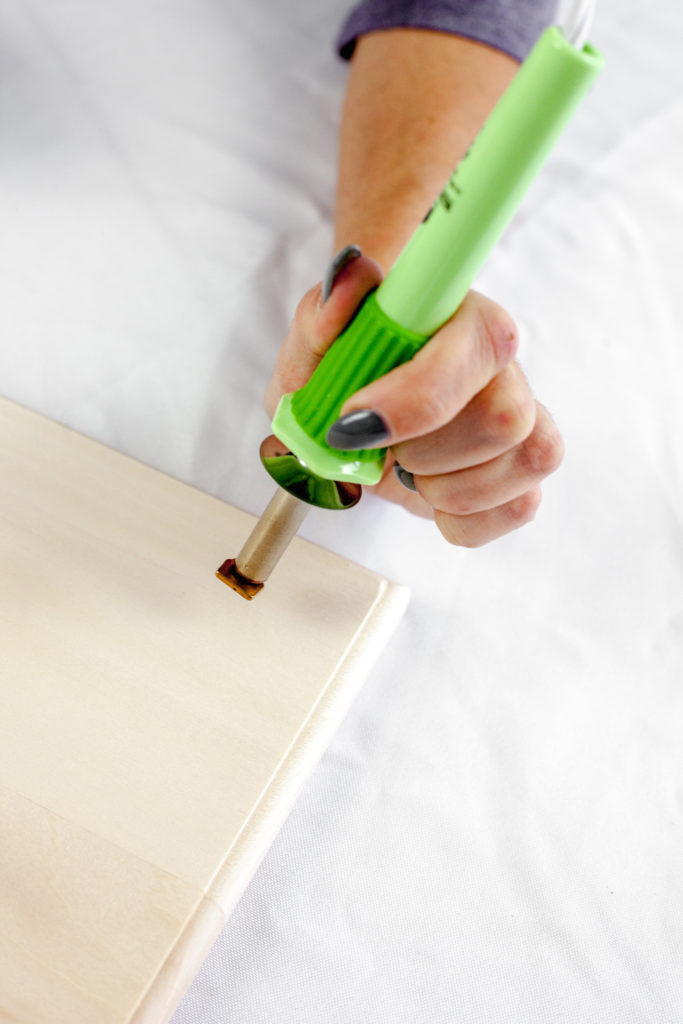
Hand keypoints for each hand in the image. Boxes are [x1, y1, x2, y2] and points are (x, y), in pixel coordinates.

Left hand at [265, 248, 563, 546]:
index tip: (352, 422)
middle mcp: (502, 363)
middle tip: (378, 448)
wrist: (355, 409)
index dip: (420, 394)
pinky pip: (520, 507)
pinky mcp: (521, 471)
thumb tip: (351, 275)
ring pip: (524, 462)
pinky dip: (463, 520)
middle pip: (505, 416)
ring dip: (443, 488)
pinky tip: (430, 496)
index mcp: (457, 317)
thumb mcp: (308, 349)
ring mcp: (523, 417)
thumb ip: (321, 313)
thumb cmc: (339, 372)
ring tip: (404, 469)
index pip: (479, 341)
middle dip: (425, 452)